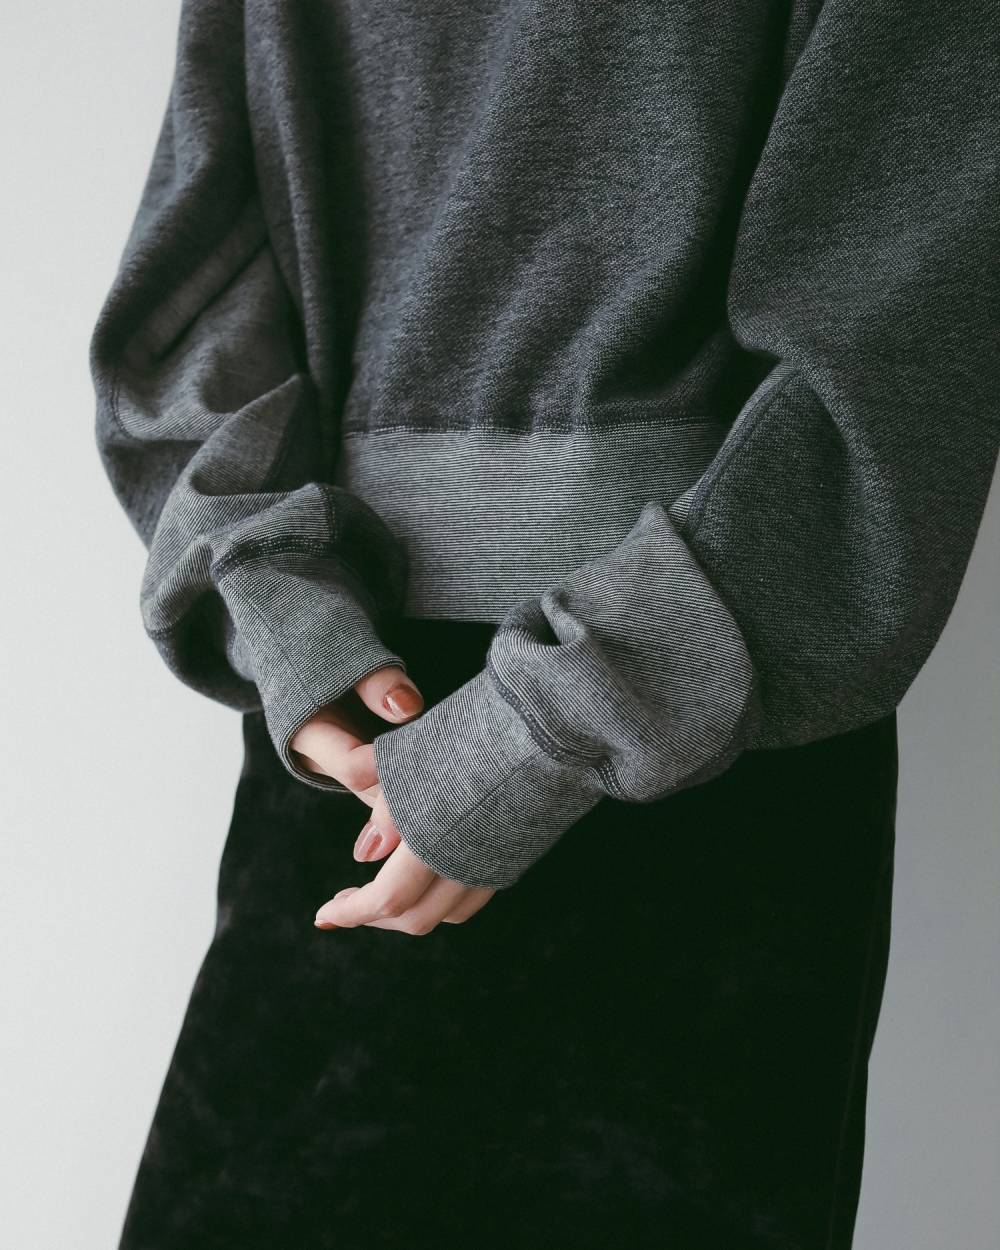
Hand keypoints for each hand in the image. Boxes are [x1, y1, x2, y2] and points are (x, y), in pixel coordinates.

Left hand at [294, 663, 497, 932]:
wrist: (555, 724)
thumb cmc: (479, 730)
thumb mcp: (418, 759)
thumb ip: (388, 810)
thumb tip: (363, 855)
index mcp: (437, 840)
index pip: (387, 900)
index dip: (351, 913)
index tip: (323, 915)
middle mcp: (468, 863)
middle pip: (414, 918)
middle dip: (373, 918)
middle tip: (344, 903)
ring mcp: (497, 863)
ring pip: (446, 912)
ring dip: (407, 911)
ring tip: (380, 890)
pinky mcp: (516, 855)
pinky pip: (472, 895)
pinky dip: (440, 897)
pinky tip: (426, 874)